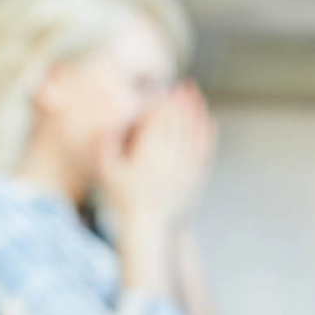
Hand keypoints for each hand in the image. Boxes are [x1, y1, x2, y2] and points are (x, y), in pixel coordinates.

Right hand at [98, 81, 216, 236]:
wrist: (151, 229)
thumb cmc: (125, 201)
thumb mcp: (107, 175)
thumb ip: (105, 148)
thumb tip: (104, 125)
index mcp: (149, 156)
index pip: (159, 123)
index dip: (165, 104)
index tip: (168, 89)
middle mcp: (169, 160)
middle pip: (179, 124)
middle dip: (183, 103)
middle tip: (187, 84)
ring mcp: (185, 170)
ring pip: (194, 135)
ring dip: (197, 114)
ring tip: (199, 97)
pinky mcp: (195, 179)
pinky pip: (204, 153)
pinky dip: (208, 136)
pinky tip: (210, 122)